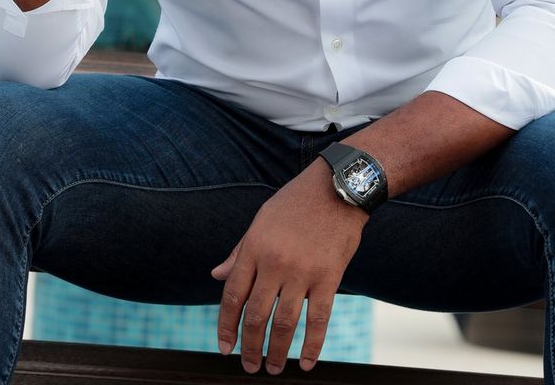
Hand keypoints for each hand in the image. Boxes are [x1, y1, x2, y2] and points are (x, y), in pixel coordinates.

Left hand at [211, 161, 366, 374]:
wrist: (338, 187)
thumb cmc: (296, 203)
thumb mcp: (261, 220)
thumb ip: (240, 250)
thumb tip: (217, 275)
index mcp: (254, 247)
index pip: (232, 296)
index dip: (226, 326)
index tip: (225, 347)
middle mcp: (274, 262)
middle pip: (256, 315)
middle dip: (249, 347)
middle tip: (249, 367)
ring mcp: (303, 271)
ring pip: (285, 323)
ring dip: (277, 352)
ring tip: (273, 368)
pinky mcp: (329, 277)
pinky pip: (319, 319)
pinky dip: (312, 346)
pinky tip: (305, 363)